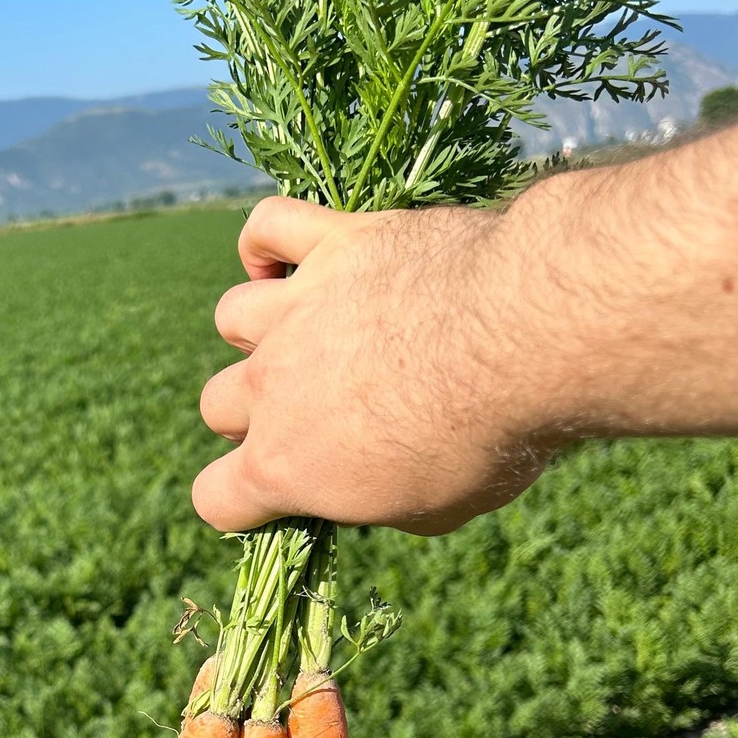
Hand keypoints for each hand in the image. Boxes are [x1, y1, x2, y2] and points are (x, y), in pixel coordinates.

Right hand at [196, 196, 554, 535]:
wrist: (522, 337)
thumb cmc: (488, 440)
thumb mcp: (436, 511)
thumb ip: (381, 499)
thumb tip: (377, 484)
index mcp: (286, 467)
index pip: (215, 498)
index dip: (242, 504)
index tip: (284, 495)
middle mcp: (272, 386)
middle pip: (217, 405)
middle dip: (255, 416)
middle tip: (318, 413)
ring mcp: (297, 308)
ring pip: (233, 318)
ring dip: (261, 332)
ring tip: (312, 333)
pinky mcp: (336, 243)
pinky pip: (268, 227)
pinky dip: (268, 244)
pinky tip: (293, 261)